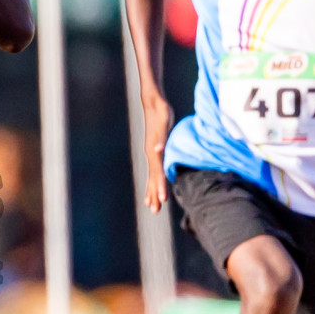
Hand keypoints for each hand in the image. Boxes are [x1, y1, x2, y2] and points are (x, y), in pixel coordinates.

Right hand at [142, 94, 173, 212]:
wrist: (153, 103)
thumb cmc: (161, 111)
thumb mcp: (163, 122)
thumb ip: (161, 137)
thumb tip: (157, 149)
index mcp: (154, 151)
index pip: (158, 173)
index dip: (160, 187)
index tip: (162, 200)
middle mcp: (151, 154)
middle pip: (153, 178)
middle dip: (155, 194)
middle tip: (155, 211)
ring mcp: (151, 153)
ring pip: (152, 176)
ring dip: (152, 191)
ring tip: (152, 206)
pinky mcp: (154, 150)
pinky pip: (154, 170)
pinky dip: (154, 181)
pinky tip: (154, 188)